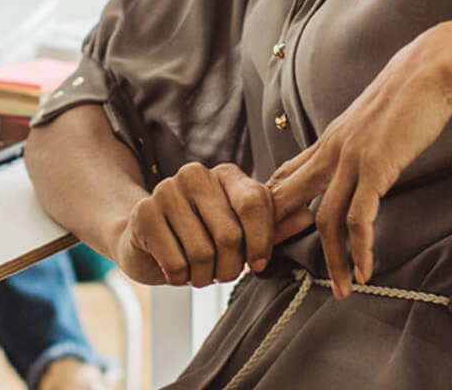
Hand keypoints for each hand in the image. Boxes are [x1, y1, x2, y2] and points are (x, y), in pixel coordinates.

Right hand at [107, 162, 299, 286]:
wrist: (145, 240)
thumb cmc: (201, 237)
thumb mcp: (241, 232)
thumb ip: (272, 226)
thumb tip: (307, 217)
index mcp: (226, 174)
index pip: (254, 203)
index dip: (260, 242)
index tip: (258, 263)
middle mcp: (195, 174)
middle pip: (229, 234)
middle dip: (230, 267)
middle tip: (221, 271)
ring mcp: (166, 190)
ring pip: (203, 253)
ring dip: (204, 276)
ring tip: (198, 270)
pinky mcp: (144, 213)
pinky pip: (176, 263)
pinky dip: (180, 277)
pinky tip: (176, 268)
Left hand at [266, 22, 451, 297]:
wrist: (430, 69)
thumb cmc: (409, 93)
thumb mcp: (372, 119)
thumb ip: (359, 141)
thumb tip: (361, 160)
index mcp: (329, 139)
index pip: (285, 176)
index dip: (271, 206)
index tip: (267, 234)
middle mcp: (331, 150)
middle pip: (288, 198)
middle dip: (275, 235)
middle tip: (265, 265)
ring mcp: (351, 159)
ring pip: (325, 218)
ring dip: (331, 259)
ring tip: (339, 289)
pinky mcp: (376, 167)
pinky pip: (360, 218)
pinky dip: (359, 249)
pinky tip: (364, 272)